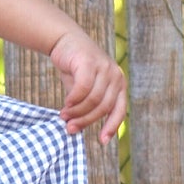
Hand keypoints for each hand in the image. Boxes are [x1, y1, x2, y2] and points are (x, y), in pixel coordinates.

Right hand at [49, 29, 126, 143]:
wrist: (65, 42)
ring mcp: (104, 68)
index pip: (119, 110)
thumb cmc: (75, 69)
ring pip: (92, 100)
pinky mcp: (90, 62)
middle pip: (103, 107)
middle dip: (85, 121)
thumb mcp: (84, 90)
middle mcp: (115, 76)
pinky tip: (65, 104)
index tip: (101, 142)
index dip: (111, 127)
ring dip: (76, 112)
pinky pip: (82, 89)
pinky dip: (73, 100)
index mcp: (118, 85)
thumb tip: (78, 130)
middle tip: (69, 128)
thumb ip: (86, 106)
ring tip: (64, 116)